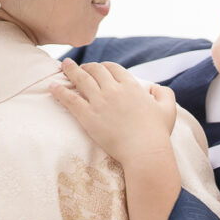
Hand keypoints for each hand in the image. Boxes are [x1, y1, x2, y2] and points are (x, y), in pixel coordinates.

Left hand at [51, 59, 176, 165]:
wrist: (144, 152)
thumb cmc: (157, 133)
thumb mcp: (168, 109)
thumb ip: (164, 93)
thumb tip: (153, 88)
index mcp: (131, 86)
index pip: (113, 68)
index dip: (104, 66)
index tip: (98, 68)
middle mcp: (114, 89)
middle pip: (95, 70)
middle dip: (86, 66)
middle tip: (78, 67)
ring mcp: (99, 102)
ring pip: (81, 80)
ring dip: (70, 71)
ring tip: (63, 66)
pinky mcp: (88, 117)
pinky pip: (70, 99)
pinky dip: (60, 91)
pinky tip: (52, 86)